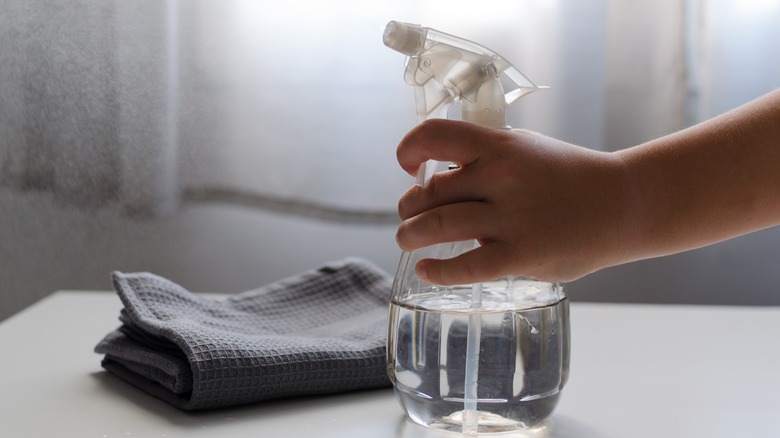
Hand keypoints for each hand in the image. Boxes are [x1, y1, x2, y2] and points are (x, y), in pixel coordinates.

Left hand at [395, 119, 630, 284]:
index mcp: (499, 145)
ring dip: (410, 236)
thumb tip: (438, 178)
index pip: (434, 136)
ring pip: (437, 226)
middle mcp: (500, 176)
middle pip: (428, 192)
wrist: (622, 204)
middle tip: (408, 216)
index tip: (408, 167)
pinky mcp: (521, 255)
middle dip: (408, 207)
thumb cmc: (568, 177)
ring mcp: (511, 217)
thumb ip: (485, 159)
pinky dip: (439, 271)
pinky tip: (427, 270)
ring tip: (408, 240)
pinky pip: (466, 267)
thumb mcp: (526, 149)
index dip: (408, 150)